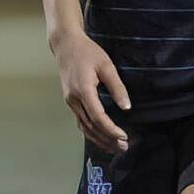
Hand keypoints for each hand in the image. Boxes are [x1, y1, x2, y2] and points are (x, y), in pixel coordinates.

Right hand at [52, 30, 130, 151]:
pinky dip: (91, 133)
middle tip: (123, 148)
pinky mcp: (71, 101)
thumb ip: (117, 87)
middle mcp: (73, 98)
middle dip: (107, 139)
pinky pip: (81, 121)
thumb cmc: (87, 52)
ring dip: (99, 139)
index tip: (123, 137)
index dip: (110, 129)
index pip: (97, 116)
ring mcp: (70, 101)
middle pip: (90, 126)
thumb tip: (126, 107)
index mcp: (82, 89)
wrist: (66, 45)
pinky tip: (101, 139)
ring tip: (115, 148)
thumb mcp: (106, 66)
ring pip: (84, 127)